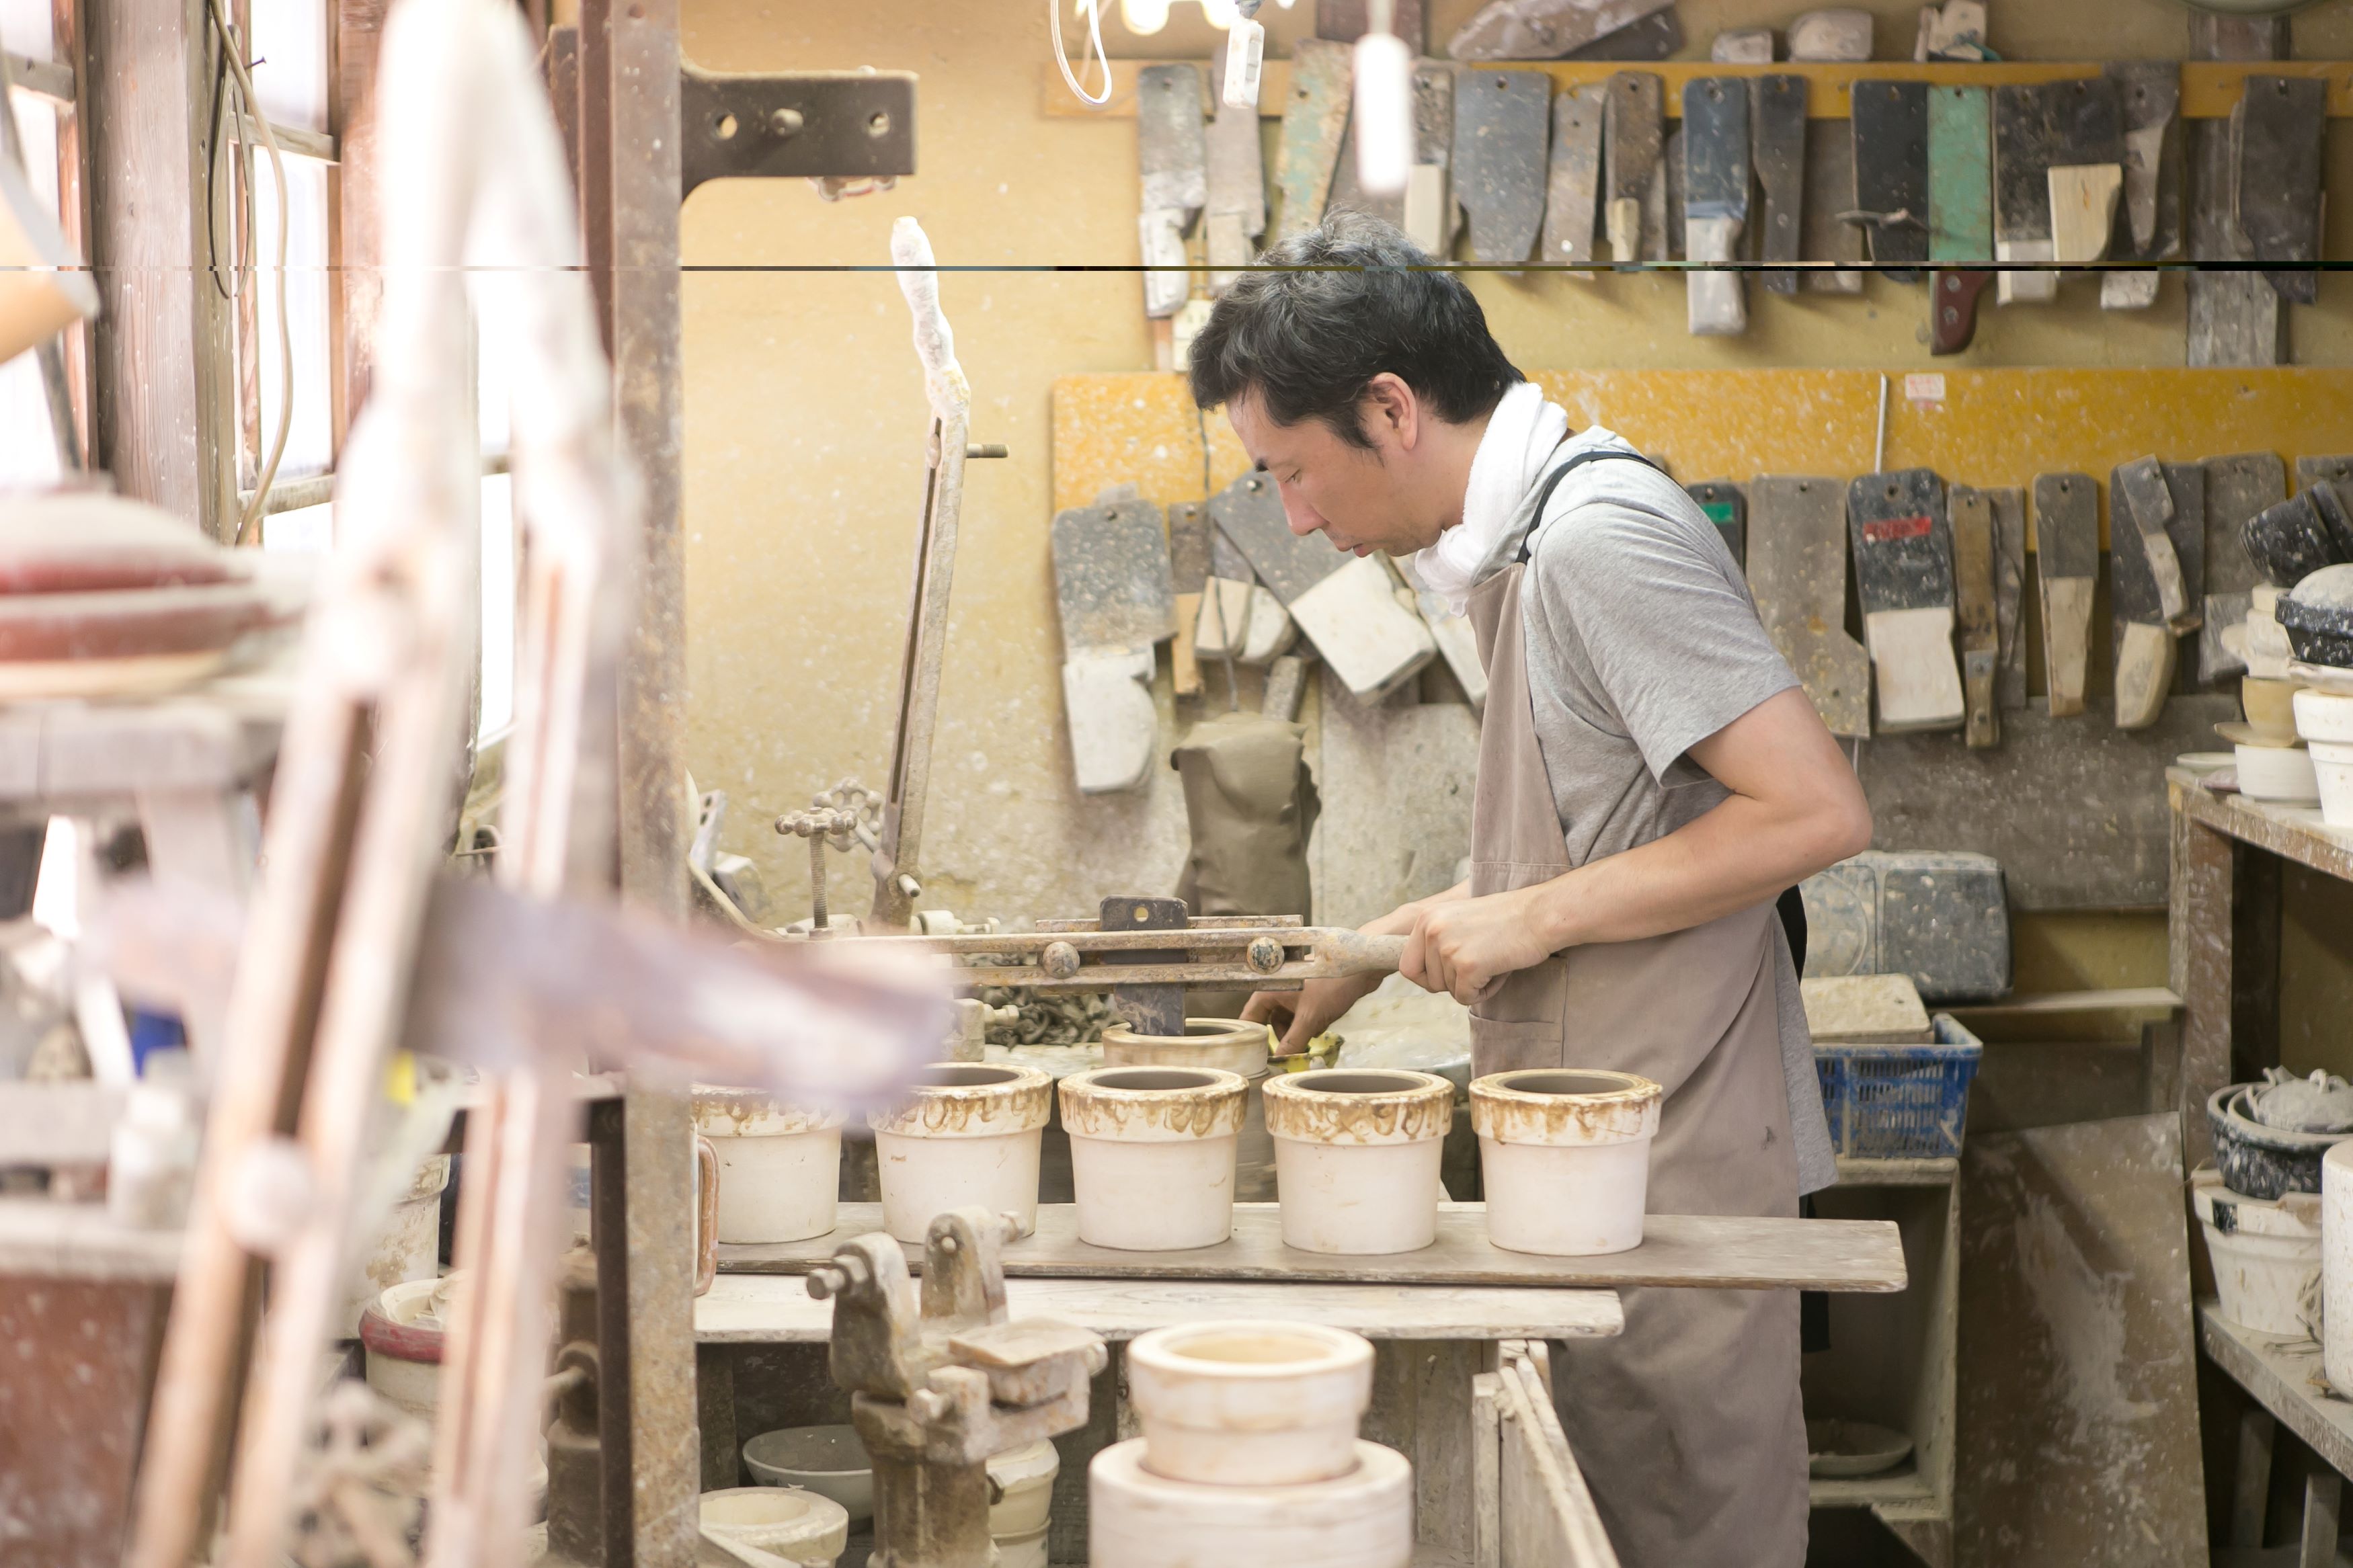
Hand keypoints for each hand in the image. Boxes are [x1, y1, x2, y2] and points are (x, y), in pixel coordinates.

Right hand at [1242, 972, 1379, 1056]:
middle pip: (1269, 1021)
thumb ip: (1292, 1043)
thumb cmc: (1332, 987)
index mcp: (1270, 990)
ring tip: (1308, 1040)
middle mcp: (1278, 990)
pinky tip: (1320, 1027)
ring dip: (1296, 1033)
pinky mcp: (1309, 997)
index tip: (1256, 1055)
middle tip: (1287, 1053)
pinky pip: (1300, 1017)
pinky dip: (1308, 1025)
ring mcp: (1294, 993)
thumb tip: (1279, 1063)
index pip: (1250, 1017)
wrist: (1362, 970)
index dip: (1252, 1037)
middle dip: (1280, 1037)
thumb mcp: (1310, 1019)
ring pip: (1286, 1020)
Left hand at [1401, 888, 1557, 1005]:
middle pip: (1429, 983)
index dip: (1427, 977)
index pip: (1407, 965)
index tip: (1447, 975)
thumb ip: (1439, 940)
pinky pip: (1466, 997)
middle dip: (1454, 982)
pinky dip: (1484, 992)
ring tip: (1493, 961)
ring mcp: (1448, 949)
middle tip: (1481, 964)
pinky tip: (1499, 971)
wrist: (1539, 915)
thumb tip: (1426, 974)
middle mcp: (1431, 931)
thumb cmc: (1506, 919)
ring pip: (1450, 991)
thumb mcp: (1459, 920)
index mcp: (1426, 919)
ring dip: (1473, 985)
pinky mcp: (1467, 966)